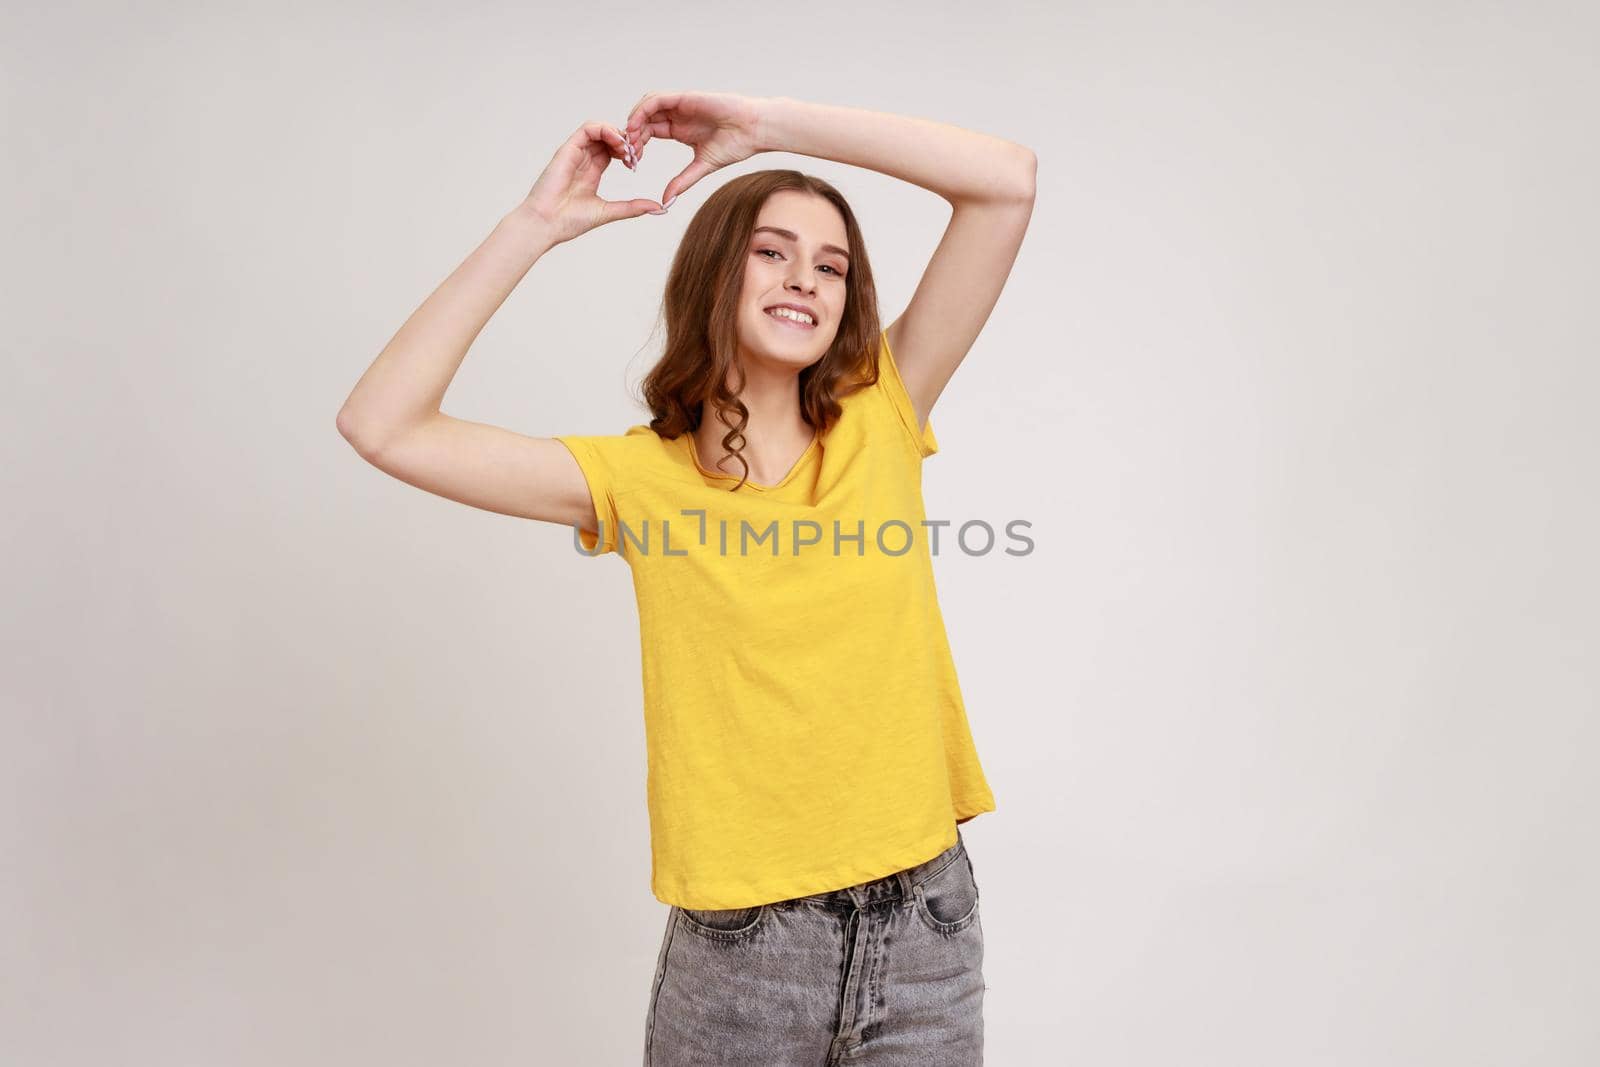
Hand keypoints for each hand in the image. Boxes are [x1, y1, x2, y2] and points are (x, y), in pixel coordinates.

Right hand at [520, 120, 664, 244]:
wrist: (546, 225)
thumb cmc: (569, 221)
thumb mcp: (609, 211)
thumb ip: (632, 207)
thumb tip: (658, 209)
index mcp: (591, 172)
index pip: (612, 151)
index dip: (627, 152)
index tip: (635, 164)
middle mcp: (583, 159)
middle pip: (607, 137)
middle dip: (625, 141)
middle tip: (635, 154)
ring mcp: (575, 153)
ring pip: (598, 129)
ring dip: (617, 134)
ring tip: (627, 148)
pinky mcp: (567, 149)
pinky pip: (588, 129)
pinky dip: (605, 130)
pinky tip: (617, 142)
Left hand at [623, 90, 766, 207]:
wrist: (754, 131)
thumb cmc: (736, 145)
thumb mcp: (702, 167)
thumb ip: (682, 182)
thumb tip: (666, 201)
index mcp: (679, 129)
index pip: (649, 132)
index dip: (638, 146)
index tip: (633, 163)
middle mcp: (677, 115)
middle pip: (643, 120)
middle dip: (631, 135)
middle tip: (627, 154)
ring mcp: (680, 104)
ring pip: (646, 106)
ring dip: (634, 121)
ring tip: (629, 140)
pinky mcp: (685, 97)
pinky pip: (657, 99)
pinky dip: (643, 110)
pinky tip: (637, 125)